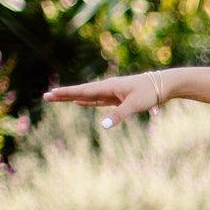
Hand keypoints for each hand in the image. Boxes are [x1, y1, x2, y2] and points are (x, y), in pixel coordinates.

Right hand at [42, 71, 164, 127]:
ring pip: (87, 96)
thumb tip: (103, 125)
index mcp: (108, 87)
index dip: (66, 93)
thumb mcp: (134, 105)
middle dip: (63, 95)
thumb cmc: (149, 93)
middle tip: (46, 96)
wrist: (163, 85)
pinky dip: (86, 101)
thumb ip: (118, 115)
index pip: (83, 91)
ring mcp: (111, 92)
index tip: (51, 94)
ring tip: (57, 98)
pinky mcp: (117, 98)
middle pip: (81, 92)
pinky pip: (97, 100)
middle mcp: (107, 88)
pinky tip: (79, 102)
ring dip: (72, 97)